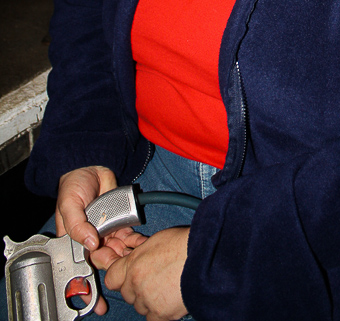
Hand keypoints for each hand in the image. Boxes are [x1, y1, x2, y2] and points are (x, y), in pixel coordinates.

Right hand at [56, 166, 145, 314]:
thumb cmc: (73, 187)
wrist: (92, 167)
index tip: (95, 301)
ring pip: (117, 252)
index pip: (80, 267)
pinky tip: (142, 248)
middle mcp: (91, 239)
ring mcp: (106, 232)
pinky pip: (128, 237)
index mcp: (75, 240)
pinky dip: (135, 243)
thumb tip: (90, 243)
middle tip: (121, 275)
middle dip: (113, 270)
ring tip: (134, 263)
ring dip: (126, 258)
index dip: (87, 284)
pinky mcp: (120, 222)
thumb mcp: (68, 206)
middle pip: (102, 262)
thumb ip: (76, 225)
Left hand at [99, 227, 189, 320]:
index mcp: (133, 265)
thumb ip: (138, 252)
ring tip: (166, 286)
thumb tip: (132, 255)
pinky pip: (152, 318)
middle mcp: (136, 284)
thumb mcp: (155, 241)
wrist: (205, 258)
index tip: (126, 275)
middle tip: (153, 278)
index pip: (111, 278)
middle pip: (127, 293)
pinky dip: (159, 311)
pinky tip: (168, 300)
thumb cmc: (184, 245)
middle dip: (136, 287)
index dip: (120, 276)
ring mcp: (148, 301)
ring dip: (148, 299)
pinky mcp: (161, 314)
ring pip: (139, 306)